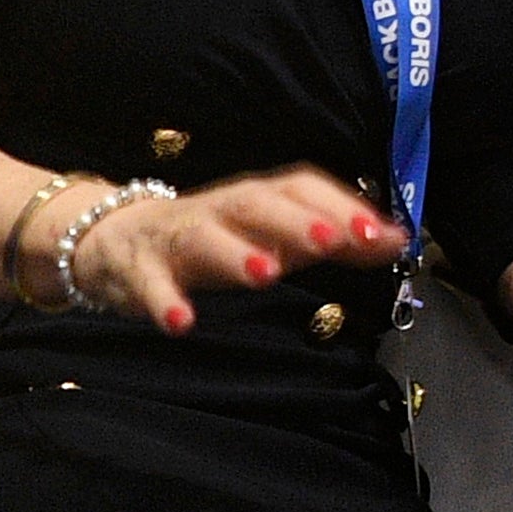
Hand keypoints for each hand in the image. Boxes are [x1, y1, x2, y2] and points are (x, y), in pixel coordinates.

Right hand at [70, 166, 404, 326]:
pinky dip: (163, 302)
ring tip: (265, 274)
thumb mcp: (272, 236)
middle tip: (331, 242)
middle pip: (255, 204)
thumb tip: (400, 240)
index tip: (379, 234)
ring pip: (204, 238)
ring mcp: (175, 239)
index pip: (299, 188)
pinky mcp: (137, 271)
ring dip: (235, 253)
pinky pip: (148, 284)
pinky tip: (182, 323)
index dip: (339, 206)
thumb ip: (334, 239)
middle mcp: (218, 211)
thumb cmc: (210, 239)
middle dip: (295, 222)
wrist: (112, 239)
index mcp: (255, 201)